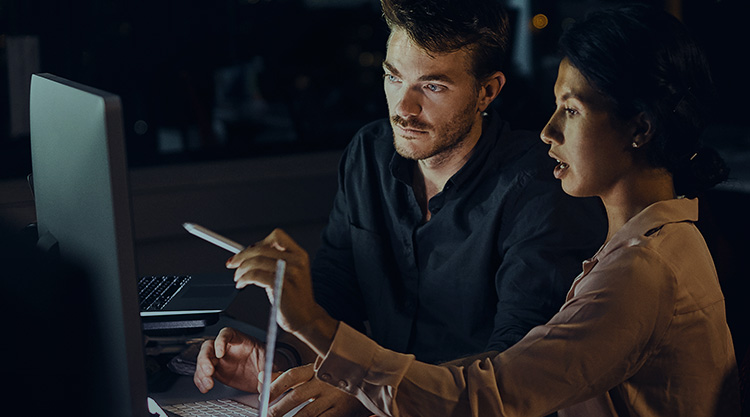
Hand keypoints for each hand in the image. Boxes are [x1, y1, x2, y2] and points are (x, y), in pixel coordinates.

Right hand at [193, 327, 266, 393]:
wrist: (266, 374)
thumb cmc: (268, 361)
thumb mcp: (272, 362)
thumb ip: (269, 369)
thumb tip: (264, 377)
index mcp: (241, 340)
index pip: (227, 333)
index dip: (221, 341)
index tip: (220, 352)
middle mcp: (228, 348)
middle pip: (209, 346)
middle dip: (205, 359)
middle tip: (209, 371)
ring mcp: (221, 360)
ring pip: (203, 360)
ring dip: (201, 372)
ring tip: (208, 384)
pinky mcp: (217, 372)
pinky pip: (204, 374)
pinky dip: (201, 381)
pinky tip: (205, 387)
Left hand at [226, 229, 336, 354]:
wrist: (306, 318)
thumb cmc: (294, 298)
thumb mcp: (290, 273)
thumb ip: (275, 261)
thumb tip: (248, 253)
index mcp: (299, 255)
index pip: (277, 235)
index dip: (259, 242)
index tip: (248, 251)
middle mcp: (296, 261)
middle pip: (261, 249)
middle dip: (242, 256)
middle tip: (232, 263)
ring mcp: (290, 273)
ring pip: (256, 261)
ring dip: (241, 269)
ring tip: (238, 277)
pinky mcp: (281, 286)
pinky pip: (255, 275)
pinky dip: (243, 278)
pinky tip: (241, 284)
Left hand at [264, 364, 371, 416]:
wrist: (369, 380)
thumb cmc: (335, 378)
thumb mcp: (313, 372)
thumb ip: (288, 376)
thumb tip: (262, 377)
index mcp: (316, 369)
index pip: (291, 376)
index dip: (274, 386)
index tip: (263, 396)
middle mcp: (324, 382)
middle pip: (296, 396)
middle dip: (278, 408)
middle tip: (267, 414)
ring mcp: (334, 398)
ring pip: (307, 413)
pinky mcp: (341, 412)